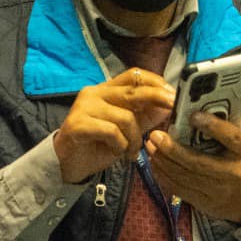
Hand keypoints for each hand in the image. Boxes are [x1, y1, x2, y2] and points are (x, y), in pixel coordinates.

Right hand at [53, 69, 174, 183]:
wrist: (67, 165)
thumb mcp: (127, 131)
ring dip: (134, 138)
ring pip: (124, 116)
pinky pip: (111, 131)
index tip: (173, 94)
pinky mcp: (78, 124)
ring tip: (132, 152)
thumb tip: (168, 106)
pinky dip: (120, 145)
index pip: (133, 75)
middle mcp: (94, 93)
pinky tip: (118, 154)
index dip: (155, 82)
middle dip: (156, 98)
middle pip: (132, 91)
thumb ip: (145, 117)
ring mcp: (84, 107)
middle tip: (173, 108)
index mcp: (106, 90)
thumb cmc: (97, 145)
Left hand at [145, 97, 240, 225]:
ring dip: (164, 161)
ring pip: (185, 177)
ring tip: (151, 144)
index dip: (213, 126)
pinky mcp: (205, 202)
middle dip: (174, 149)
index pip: (231, 138)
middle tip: (156, 134)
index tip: (193, 115)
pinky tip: (155, 162)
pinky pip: (180, 189)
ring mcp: (218, 191)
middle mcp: (234, 173)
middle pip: (199, 163)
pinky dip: (163, 176)